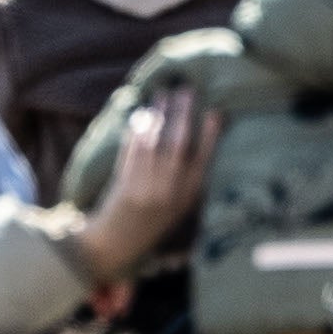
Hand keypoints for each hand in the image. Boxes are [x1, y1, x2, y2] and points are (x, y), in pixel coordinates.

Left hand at [73, 90, 215, 287]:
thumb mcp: (177, 209)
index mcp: (187, 199)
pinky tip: (141, 113)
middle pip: (178, 145)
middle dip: (183, 113)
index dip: (211, 136)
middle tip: (187, 88)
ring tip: (163, 92)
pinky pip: (133, 149)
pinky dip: (137, 129)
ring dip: (159, 114)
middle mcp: (169, 192)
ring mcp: (146, 187)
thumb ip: (186, 181)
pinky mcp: (124, 184)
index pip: (203, 162)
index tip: (216, 111)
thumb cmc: (150, 225)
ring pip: (155, 142)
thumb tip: (195, 142)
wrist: (116, 245)